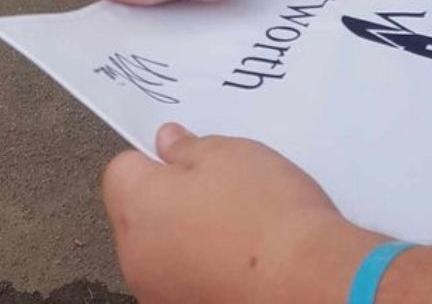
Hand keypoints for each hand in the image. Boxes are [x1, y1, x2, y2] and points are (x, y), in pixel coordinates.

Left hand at [102, 125, 370, 303]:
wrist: (310, 283)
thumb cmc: (264, 210)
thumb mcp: (226, 154)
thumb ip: (186, 148)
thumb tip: (166, 143)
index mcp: (136, 207)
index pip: (121, 171)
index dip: (153, 161)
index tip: (185, 159)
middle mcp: (135, 258)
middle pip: (139, 217)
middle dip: (168, 201)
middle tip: (217, 192)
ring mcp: (160, 295)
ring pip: (161, 254)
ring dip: (186, 240)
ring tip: (235, 230)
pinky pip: (184, 283)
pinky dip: (203, 272)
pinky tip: (240, 264)